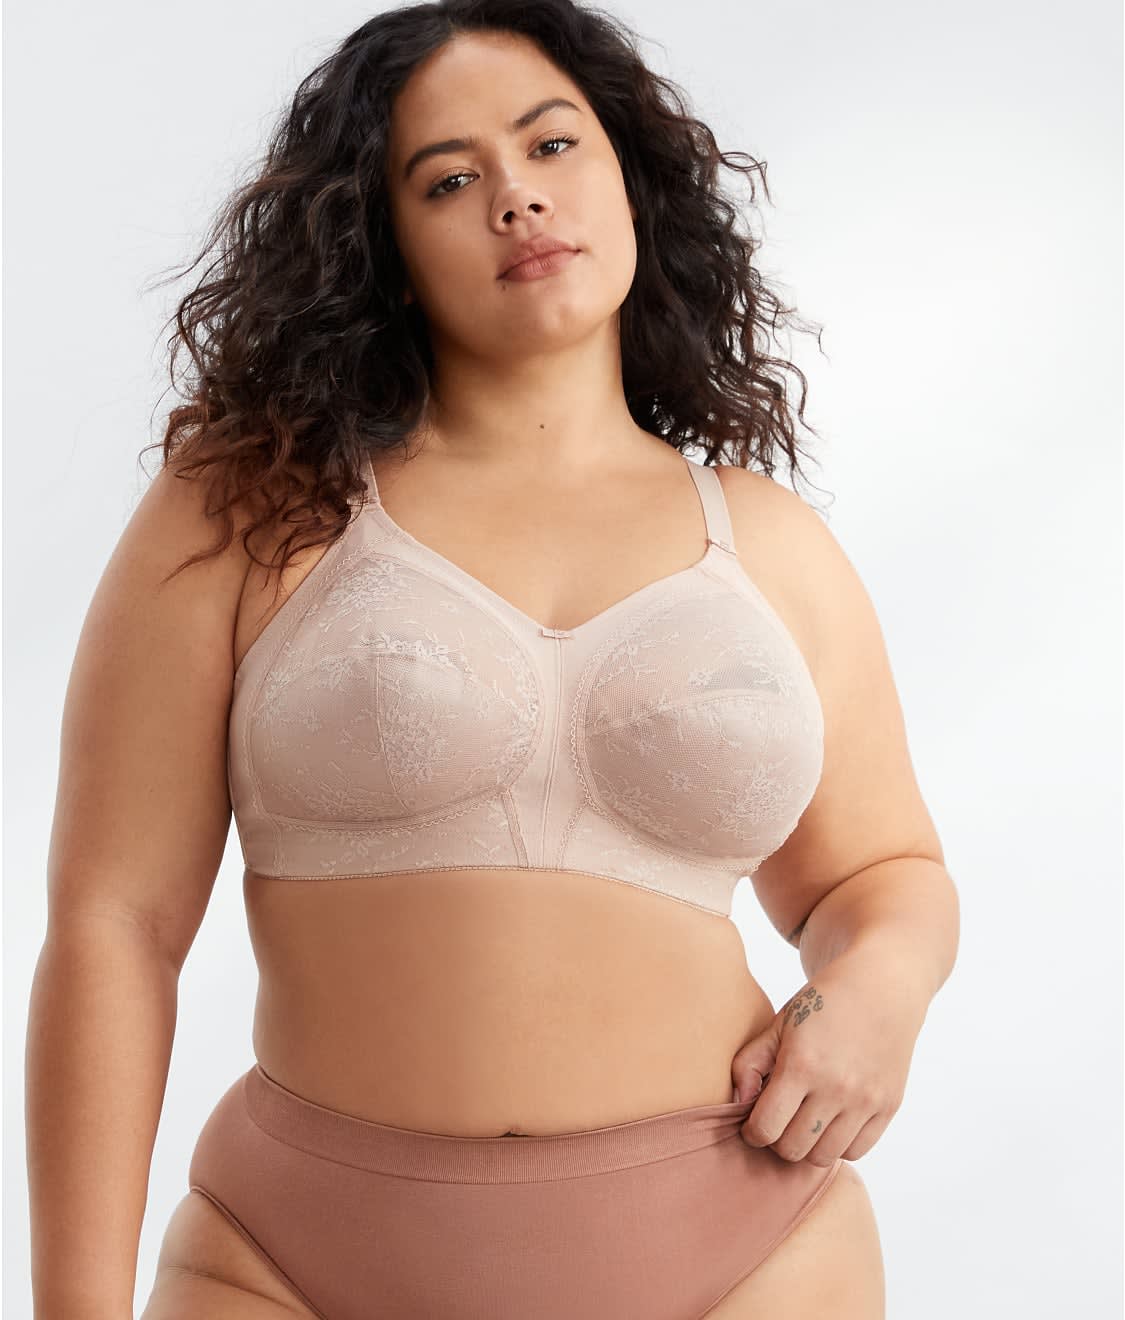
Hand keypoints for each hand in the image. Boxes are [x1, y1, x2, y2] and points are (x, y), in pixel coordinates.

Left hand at [729, 950, 929, 1166]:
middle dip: (777, 1140)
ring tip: (803, 1121)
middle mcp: (836, 1088)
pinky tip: (830, 1121)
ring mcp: (865, 1101)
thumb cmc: (823, 1003)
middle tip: (778, 1120)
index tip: (753, 1121)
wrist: (881, 985)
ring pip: (823, 1157)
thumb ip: (749, 1063)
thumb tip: (738, 1103)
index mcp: (802, 1064)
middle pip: (793, 1150)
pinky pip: (856, 1151)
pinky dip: (838, 1144)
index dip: (752, 1131)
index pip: (766, 1128)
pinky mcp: (888, 1107)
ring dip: (807, 1146)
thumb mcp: (779, 1023)